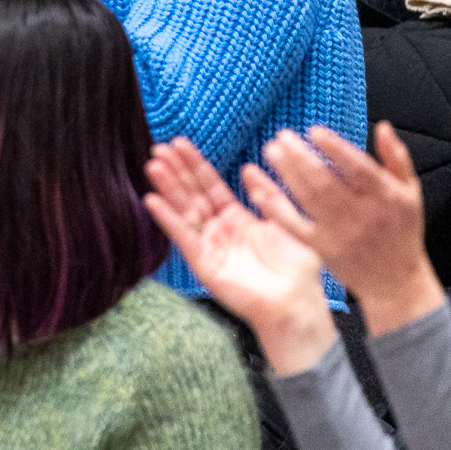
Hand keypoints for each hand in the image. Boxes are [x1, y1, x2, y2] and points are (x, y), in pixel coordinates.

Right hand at [144, 138, 335, 372]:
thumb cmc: (297, 271)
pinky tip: (152, 199)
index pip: (211, 186)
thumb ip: (266, 196)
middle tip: (159, 148)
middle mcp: (220, 230)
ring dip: (168, 188)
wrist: (296, 305)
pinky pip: (183, 236)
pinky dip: (167, 218)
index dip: (195, 165)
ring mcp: (210, 246)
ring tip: (153, 165)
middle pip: (193, 194)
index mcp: (238, 219)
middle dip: (176, 171)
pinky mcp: (203, 263)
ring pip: (184, 210)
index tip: (179, 144)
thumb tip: (247, 169)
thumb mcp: (285, 223)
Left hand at [260, 122, 445, 335]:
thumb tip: (382, 126)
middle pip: (326, 182)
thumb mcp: (411, 192)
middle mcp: (361, 215)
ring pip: (308, 200)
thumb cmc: (402, 231)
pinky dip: (275, 207)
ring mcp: (339, 233)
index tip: (314, 131)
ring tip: (271, 151)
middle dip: (301, 157)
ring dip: (286, 174)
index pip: (358, 169)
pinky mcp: (321, 247)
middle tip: (282, 136)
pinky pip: (294, 225)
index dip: (336, 149)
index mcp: (386, 197)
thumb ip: (397, 157)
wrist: (395, 279)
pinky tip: (259, 189)